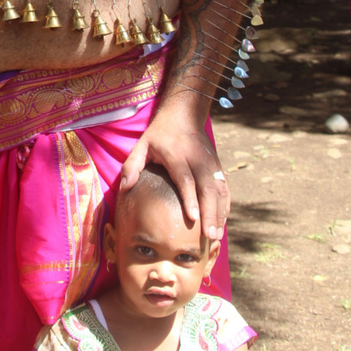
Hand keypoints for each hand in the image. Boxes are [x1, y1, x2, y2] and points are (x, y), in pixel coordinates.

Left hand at [120, 104, 228, 239]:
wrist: (184, 114)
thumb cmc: (159, 134)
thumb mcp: (142, 144)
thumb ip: (132, 165)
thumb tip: (125, 188)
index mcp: (177, 155)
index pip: (186, 179)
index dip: (190, 199)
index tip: (193, 218)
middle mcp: (197, 159)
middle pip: (207, 188)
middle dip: (209, 213)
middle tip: (209, 236)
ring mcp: (210, 163)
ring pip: (219, 190)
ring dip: (219, 212)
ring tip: (216, 235)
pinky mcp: (217, 166)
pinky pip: (224, 187)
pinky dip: (225, 205)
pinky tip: (222, 221)